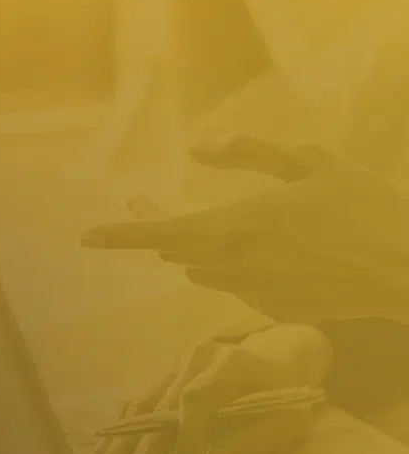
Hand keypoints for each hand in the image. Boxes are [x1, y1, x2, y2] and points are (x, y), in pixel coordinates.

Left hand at [82, 136, 408, 323]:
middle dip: (150, 227)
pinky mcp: (274, 307)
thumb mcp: (313, 161)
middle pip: (175, 249)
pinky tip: (250, 248)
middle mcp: (244, 260)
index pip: (168, 231)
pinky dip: (223, 264)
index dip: (123, 234)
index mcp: (249, 220)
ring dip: (184, 246)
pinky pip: (230, 284)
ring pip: (198, 268)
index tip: (86, 237)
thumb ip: (250, 152)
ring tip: (185, 221)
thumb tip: (197, 146)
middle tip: (139, 203)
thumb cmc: (367, 207)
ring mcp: (258, 289)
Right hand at [94, 325, 329, 453]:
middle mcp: (194, 359)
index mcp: (230, 363)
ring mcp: (175, 365)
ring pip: (141, 406)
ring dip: (120, 443)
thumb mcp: (285, 420)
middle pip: (158, 405)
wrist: (276, 357)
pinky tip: (103, 453)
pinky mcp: (164, 376)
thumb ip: (250, 442)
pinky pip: (138, 404)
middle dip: (139, 450)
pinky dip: (120, 431)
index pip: (199, 397)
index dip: (188, 436)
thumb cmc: (284, 394)